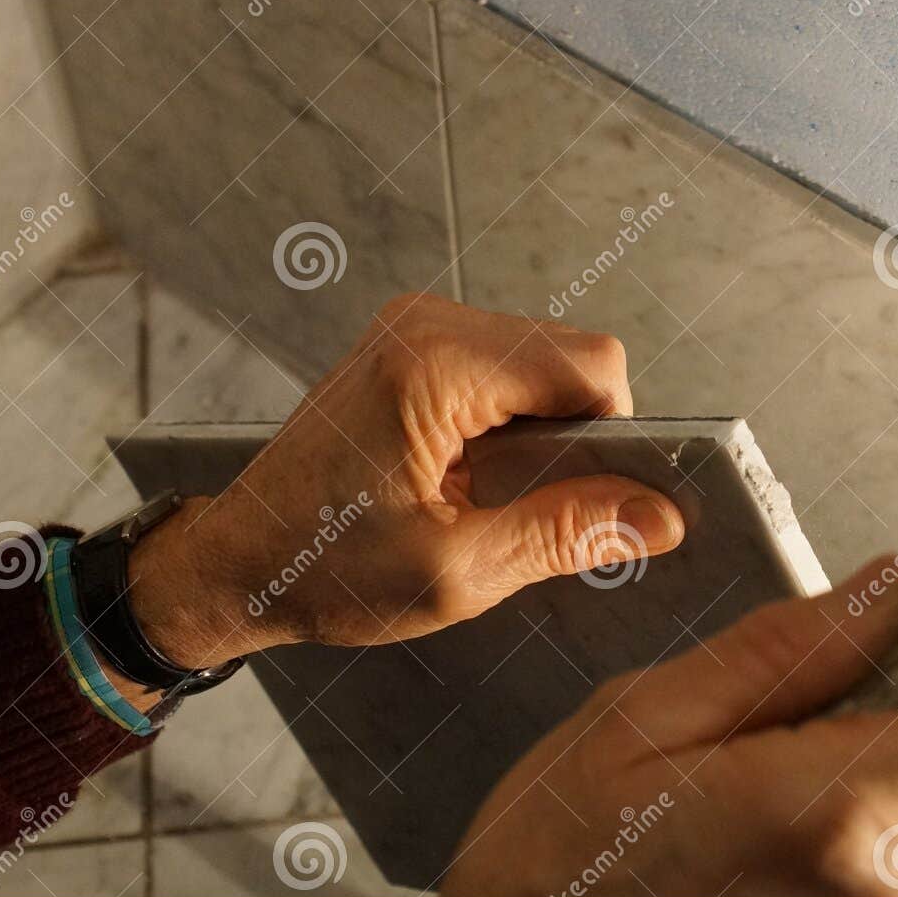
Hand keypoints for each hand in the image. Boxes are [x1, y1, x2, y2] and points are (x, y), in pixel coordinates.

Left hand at [124, 293, 685, 679]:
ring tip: (493, 491)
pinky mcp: (414, 342)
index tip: (586, 500)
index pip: (591, 366)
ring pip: (549, 357)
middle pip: (575, 354)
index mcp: (435, 367)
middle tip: (528, 506)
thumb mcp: (458, 571)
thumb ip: (565, 533)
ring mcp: (417, 326)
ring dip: (547, 428)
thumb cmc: (325, 569)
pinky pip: (511, 363)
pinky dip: (517, 418)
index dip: (614, 435)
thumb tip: (661, 517)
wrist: (236, 559)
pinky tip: (476, 470)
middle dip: (579, 434)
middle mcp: (427, 324)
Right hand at [439, 558, 897, 896]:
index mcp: (831, 817)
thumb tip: (891, 590)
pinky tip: (751, 853)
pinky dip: (834, 844)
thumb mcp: (640, 720)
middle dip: (883, 727)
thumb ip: (782, 652)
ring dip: (850, 790)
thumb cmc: (556, 871)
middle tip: (767, 736)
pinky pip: (882, 873)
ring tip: (739, 804)